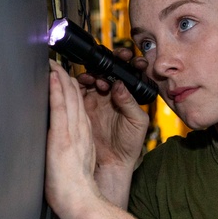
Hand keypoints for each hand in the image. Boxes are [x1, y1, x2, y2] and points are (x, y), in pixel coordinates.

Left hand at [45, 62, 100, 218]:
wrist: (81, 204)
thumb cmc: (74, 192)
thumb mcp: (74, 166)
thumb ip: (68, 153)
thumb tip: (55, 149)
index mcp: (84, 138)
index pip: (79, 106)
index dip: (71, 89)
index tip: (61, 75)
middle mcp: (81, 132)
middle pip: (76, 97)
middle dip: (66, 77)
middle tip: (54, 61)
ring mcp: (73, 134)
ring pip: (70, 98)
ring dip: (60, 78)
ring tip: (52, 62)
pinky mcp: (62, 139)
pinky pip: (61, 109)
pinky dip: (57, 91)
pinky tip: (52, 78)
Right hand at [77, 48, 149, 175]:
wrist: (113, 162)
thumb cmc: (130, 144)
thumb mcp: (137, 122)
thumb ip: (130, 103)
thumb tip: (120, 84)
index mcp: (127, 94)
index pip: (126, 72)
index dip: (126, 61)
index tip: (127, 56)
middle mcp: (112, 93)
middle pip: (107, 70)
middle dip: (107, 63)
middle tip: (108, 66)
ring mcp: (97, 98)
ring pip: (93, 77)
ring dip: (94, 73)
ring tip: (97, 79)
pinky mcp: (84, 105)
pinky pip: (80, 89)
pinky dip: (80, 83)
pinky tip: (84, 82)